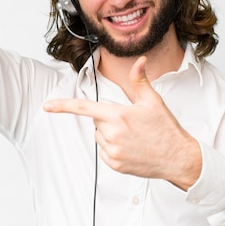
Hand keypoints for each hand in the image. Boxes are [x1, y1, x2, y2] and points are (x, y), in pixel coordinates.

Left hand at [44, 56, 201, 190]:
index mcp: (118, 115)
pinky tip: (131, 147)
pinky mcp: (115, 165)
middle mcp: (112, 134)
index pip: (85, 108)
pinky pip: (104, 151)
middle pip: (97, 120)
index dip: (63, 106)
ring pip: (100, 136)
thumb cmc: (165, 128)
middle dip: (109, 118)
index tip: (47, 106)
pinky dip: (113, 148)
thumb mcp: (153, 101)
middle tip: (131, 122)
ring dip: (110, 134)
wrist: (177, 158)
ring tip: (133, 136)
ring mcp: (113, 152)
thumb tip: (139, 60)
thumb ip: (140, 80)